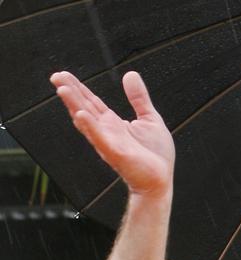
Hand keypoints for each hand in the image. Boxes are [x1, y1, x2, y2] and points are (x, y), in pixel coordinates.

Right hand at [50, 71, 174, 198]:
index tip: (64, 75)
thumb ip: (139, 98)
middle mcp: (107, 132)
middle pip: (84, 108)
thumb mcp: (150, 118)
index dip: (79, 88)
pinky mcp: (115, 153)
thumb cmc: (155, 155)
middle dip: (71, 92)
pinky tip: (81, 115)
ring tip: (62, 89)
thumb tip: (130, 74)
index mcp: (114, 124)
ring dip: (74, 105)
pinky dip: (90, 127)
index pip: (92, 102)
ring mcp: (109, 142)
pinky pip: (100, 139)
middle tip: (56, 76)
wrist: (160, 181)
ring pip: (87, 121)